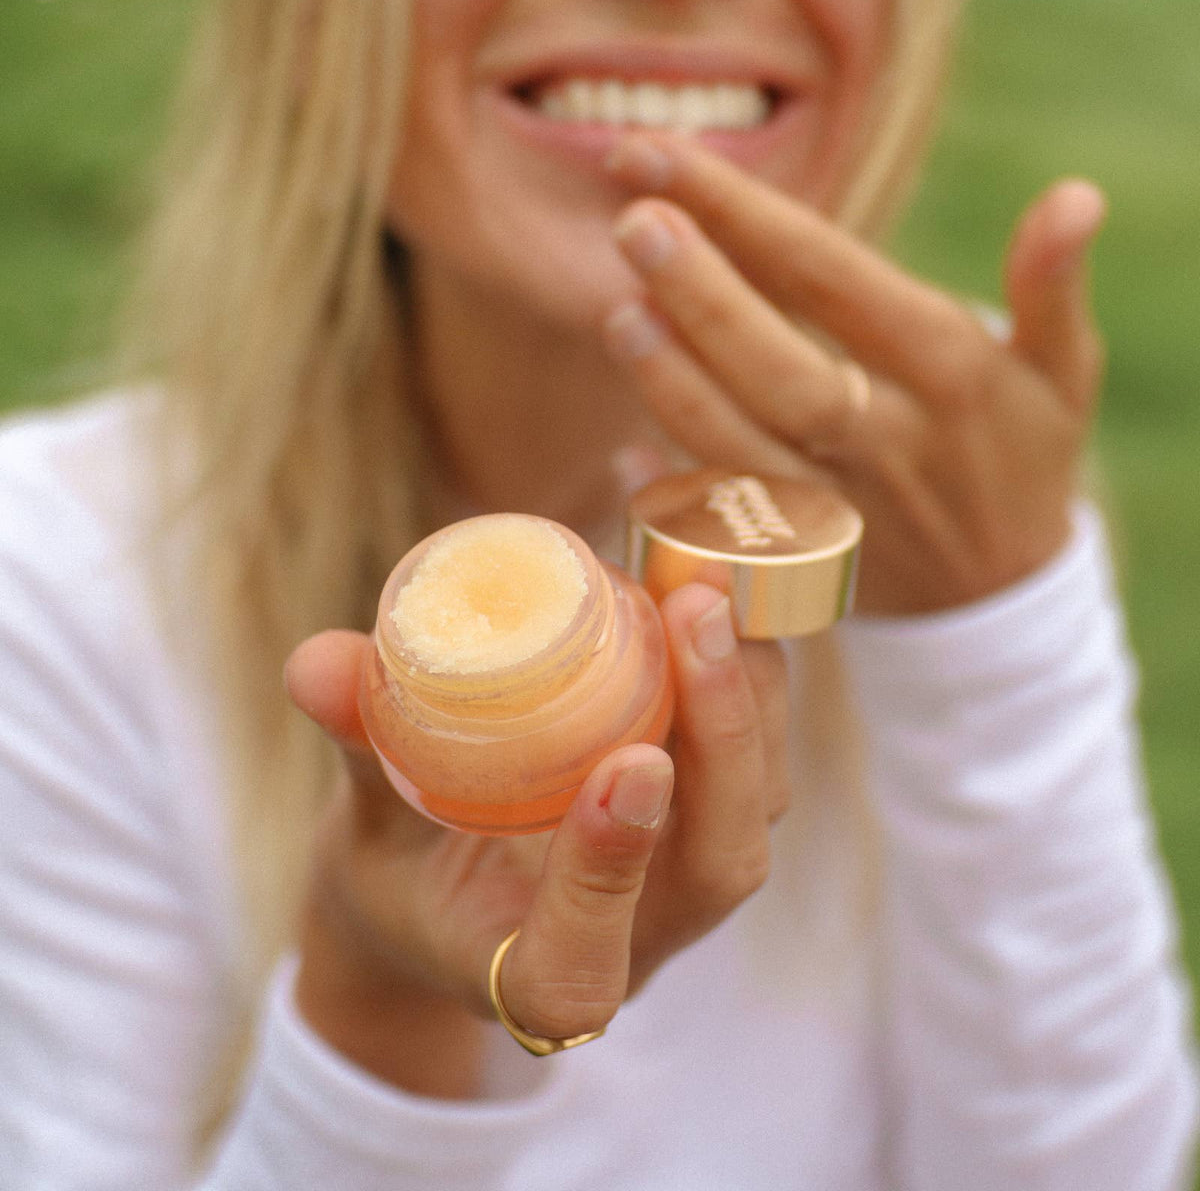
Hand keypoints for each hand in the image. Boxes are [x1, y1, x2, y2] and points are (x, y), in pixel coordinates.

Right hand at [284, 583, 787, 1096]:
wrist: (454, 893)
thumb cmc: (402, 874)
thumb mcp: (362, 827)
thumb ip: (357, 750)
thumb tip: (314, 661)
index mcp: (528, 978)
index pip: (578, 971)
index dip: (606, 877)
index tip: (619, 765)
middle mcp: (631, 942)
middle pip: (716, 868)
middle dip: (720, 739)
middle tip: (691, 614)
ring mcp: (679, 890)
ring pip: (751, 809)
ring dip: (748, 696)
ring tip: (710, 587)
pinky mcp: (703, 830)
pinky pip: (753, 764)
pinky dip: (749, 680)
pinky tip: (718, 595)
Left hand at [602, 136, 1106, 614]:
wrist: (996, 594)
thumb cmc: (1018, 456)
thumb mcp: (1060, 370)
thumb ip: (1053, 285)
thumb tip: (1076, 195)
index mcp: (945, 369)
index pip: (828, 276)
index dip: (742, 215)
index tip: (660, 162)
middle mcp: (887, 438)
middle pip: (780, 368)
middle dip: (702, 296)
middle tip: (632, 224)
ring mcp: (841, 508)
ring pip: (745, 454)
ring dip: (677, 389)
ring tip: (621, 316)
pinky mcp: (805, 565)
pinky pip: (730, 538)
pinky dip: (676, 502)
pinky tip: (626, 459)